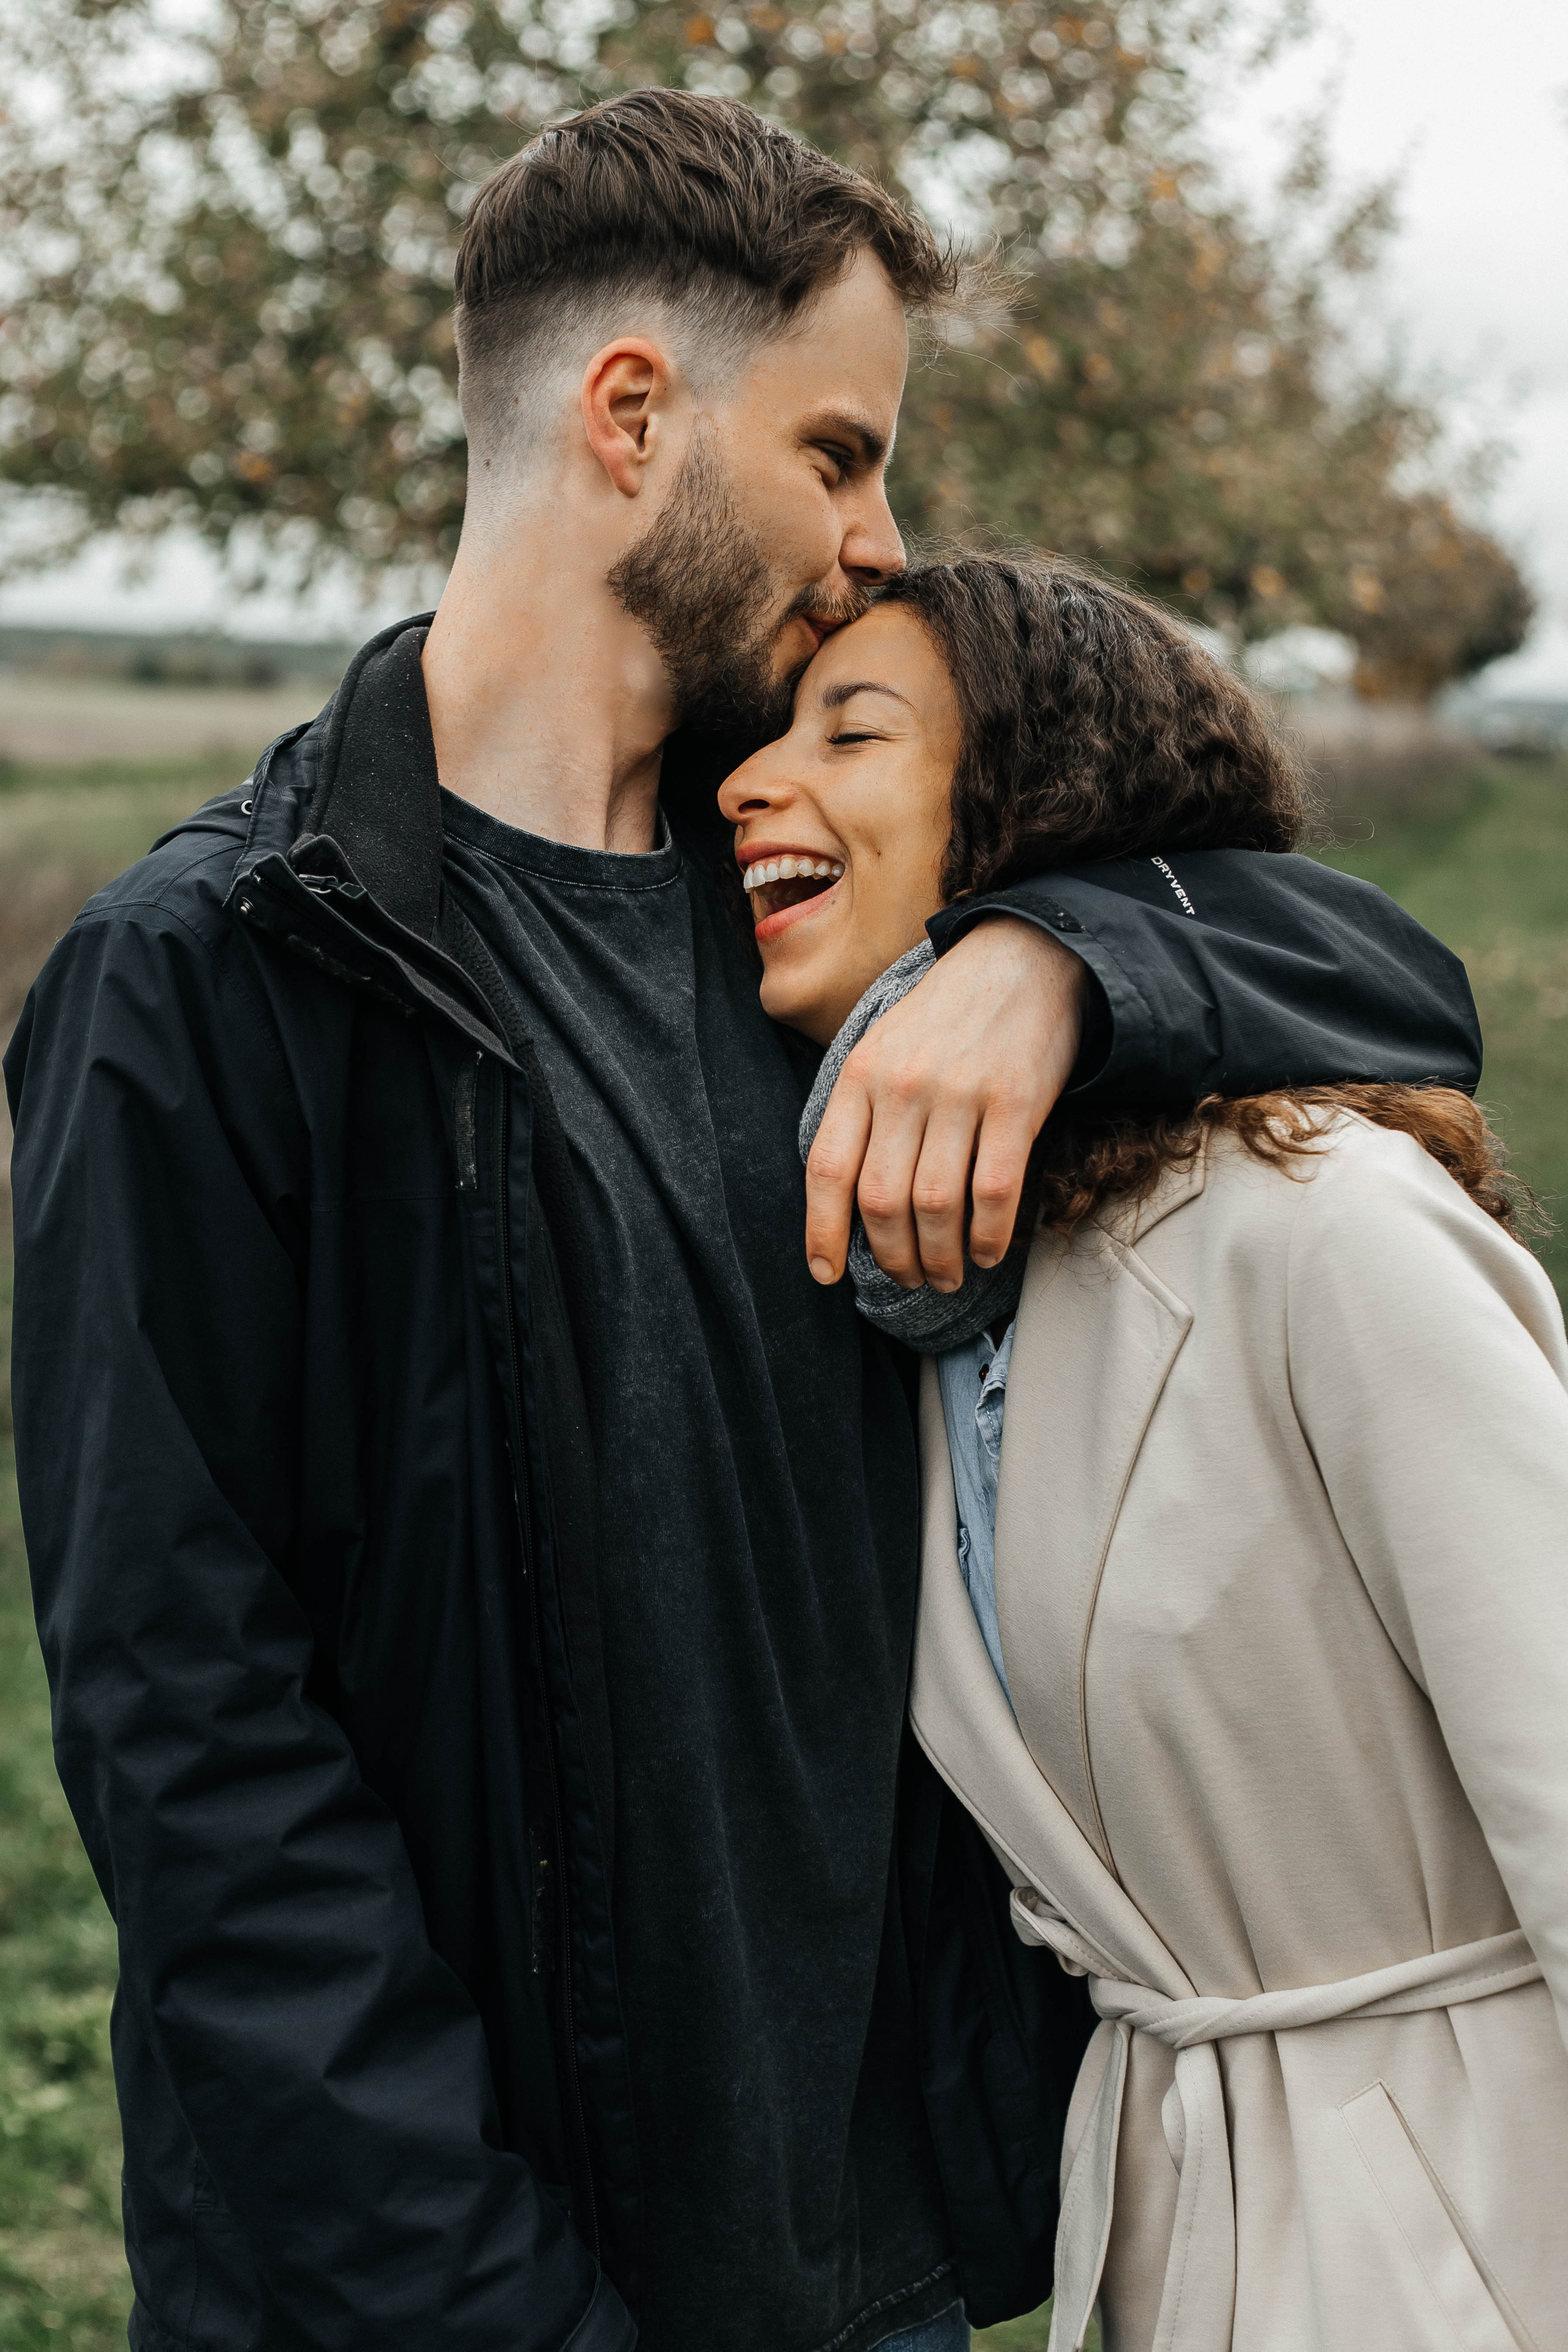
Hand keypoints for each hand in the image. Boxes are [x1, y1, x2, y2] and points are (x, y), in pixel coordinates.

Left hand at [804, 917, 1086, 1292]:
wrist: (1025, 957)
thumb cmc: (950, 1015)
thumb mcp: (885, 1046)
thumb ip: (865, 1111)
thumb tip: (850, 1200)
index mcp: (861, 1073)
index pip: (827, 1168)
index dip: (822, 1231)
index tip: (827, 1273)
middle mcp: (903, 1085)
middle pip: (881, 1199)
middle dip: (892, 1257)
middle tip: (908, 1279)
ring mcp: (959, 1093)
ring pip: (935, 1205)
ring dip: (939, 1257)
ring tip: (946, 1276)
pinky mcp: (1014, 1101)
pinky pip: (993, 1191)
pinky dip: (988, 1236)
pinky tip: (988, 1251)